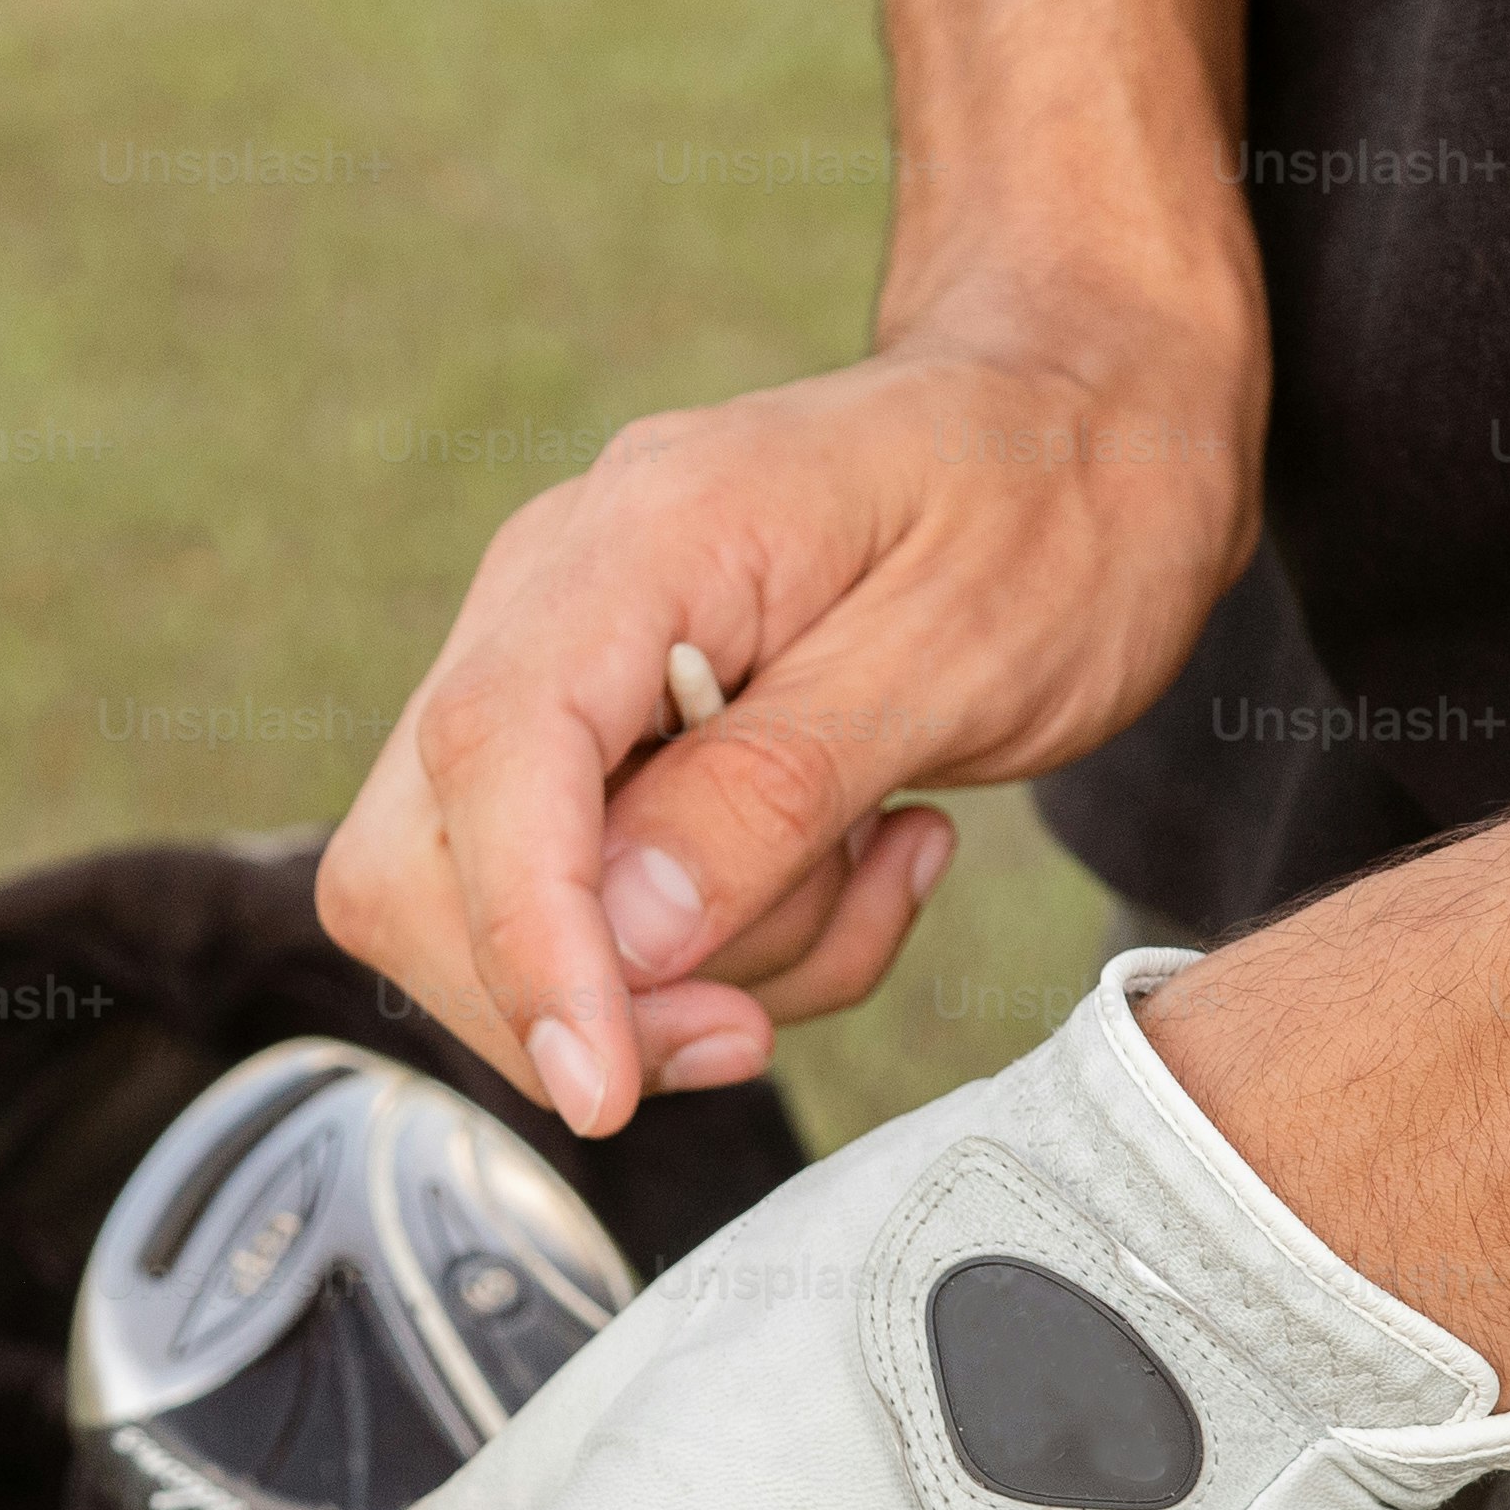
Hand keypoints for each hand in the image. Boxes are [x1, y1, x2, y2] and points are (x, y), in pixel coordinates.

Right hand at [321, 303, 1262, 1136]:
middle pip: (422, 864)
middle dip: (592, 991)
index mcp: (640, 535)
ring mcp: (561, 666)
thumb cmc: (1053, 505)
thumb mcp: (963, 650)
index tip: (604, 1090)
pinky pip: (599, 909)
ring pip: (505, 914)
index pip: (491, 759)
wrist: (1087, 419)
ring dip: (697, 968)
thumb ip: (779, 790)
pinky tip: (860, 855)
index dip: (522, 944)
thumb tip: (624, 938)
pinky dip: (728, 947)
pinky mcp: (600, 737)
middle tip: (775, 1013)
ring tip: (877, 864)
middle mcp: (552, 593)